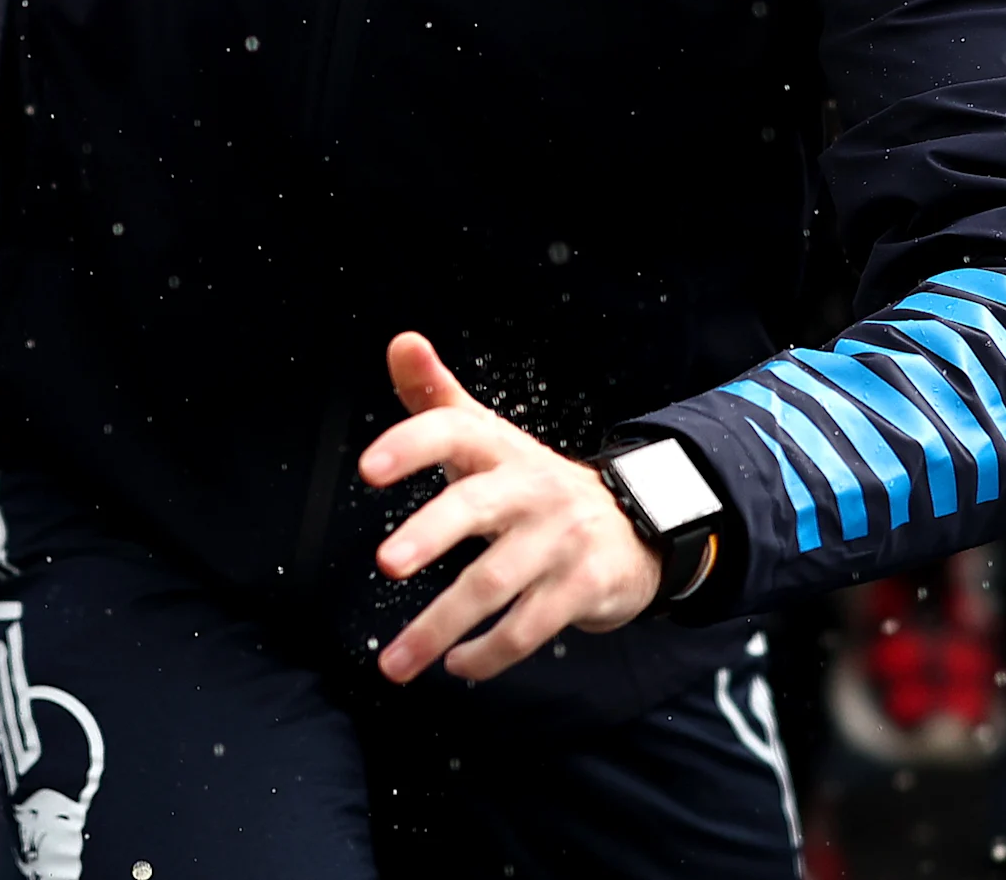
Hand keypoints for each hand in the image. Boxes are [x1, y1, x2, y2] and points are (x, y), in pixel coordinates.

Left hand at [359, 331, 664, 683]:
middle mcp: (531, 488)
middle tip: (386, 564)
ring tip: (395, 663)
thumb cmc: (532, 485)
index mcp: (500, 449)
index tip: (369, 469)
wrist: (635, 527)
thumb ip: (436, 397)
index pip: (455, 430)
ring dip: (439, 626)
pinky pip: (529, 626)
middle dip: (431, 534)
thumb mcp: (488, 439)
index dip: (413, 444)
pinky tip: (457, 665)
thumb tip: (401, 340)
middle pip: (477, 507)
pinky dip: (489, 653)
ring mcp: (561, 538)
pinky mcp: (584, 585)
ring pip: (495, 583)